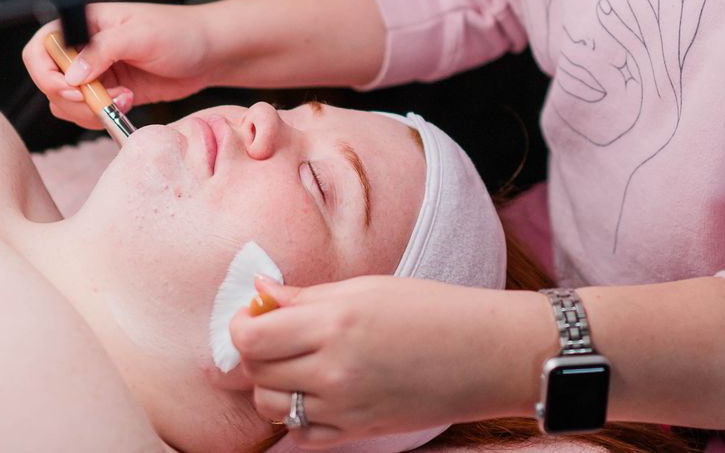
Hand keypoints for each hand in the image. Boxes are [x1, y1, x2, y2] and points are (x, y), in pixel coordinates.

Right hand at [20, 2, 216, 128]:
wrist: (210, 53)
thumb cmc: (180, 32)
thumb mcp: (142, 36)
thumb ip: (103, 51)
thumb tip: (71, 76)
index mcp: (85, 23)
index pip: (42, 47)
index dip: (46, 72)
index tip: (72, 87)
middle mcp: (84, 48)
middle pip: (49, 80)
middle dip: (72, 97)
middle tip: (102, 99)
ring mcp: (95, 73)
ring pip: (65, 102)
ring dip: (89, 110)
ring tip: (124, 98)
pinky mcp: (108, 93)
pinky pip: (86, 113)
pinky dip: (100, 116)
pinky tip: (128, 102)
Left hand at [231, 276, 534, 444]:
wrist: (483, 353)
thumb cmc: (430, 309)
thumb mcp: (366, 288)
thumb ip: (306, 296)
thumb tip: (259, 292)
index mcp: (333, 323)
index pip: (251, 337)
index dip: (241, 327)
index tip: (254, 317)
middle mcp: (333, 369)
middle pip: (256, 372)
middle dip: (254, 355)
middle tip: (273, 338)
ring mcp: (344, 406)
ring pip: (272, 407)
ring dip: (271, 388)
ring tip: (294, 367)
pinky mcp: (358, 431)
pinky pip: (302, 435)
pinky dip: (297, 418)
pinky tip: (313, 395)